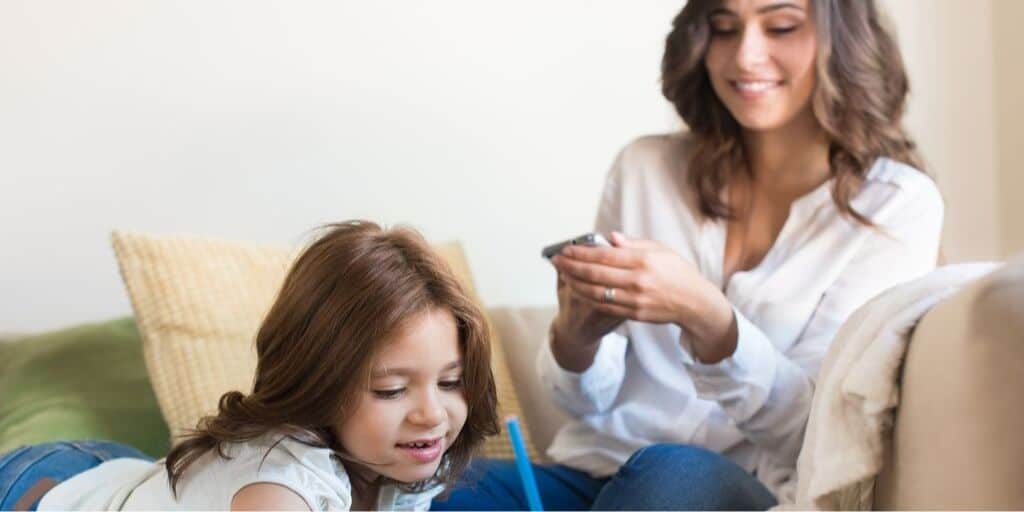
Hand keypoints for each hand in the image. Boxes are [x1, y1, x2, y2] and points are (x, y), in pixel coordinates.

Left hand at [551, 232, 737, 362]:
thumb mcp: (661, 250)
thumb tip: (610, 238)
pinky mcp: (633, 313)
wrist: (695, 302)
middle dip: (571, 266)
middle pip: (594, 273)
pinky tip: (577, 290)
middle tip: (556, 261)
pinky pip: (604, 306)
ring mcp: (634, 299)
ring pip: (595, 292)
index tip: (566, 249)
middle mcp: (637, 280)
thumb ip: (634, 244)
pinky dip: (587, 297)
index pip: (603, 255)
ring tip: (562, 274)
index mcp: (643, 260)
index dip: (581, 252)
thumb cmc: (678, 272)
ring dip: (574, 283)